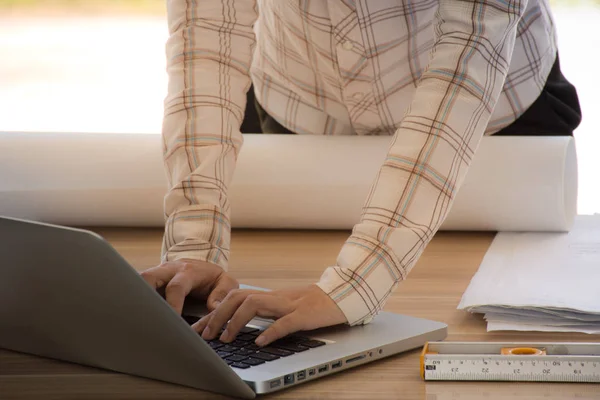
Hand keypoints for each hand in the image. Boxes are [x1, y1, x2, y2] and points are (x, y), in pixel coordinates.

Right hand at [140, 259, 238, 313]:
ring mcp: (157, 274)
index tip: (172, 321)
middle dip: (143, 296)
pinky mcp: (150, 281)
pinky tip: (133, 316)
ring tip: (135, 320)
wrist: (202, 266)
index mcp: (188, 272)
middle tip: (144, 319)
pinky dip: (134, 300)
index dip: (172, 304)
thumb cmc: (213, 278)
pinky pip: (137, 288)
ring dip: (135, 298)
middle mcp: (168, 270)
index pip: (176, 287)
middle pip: (148, 277)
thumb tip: (213, 308)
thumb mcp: (225, 282)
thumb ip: (222, 293)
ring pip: (138, 281)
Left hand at [193, 284, 346, 346]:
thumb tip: (236, 326)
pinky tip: (260, 342)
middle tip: (205, 336)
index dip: (213, 314)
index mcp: (268, 297)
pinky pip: (285, 322)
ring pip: (255, 304)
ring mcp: (289, 305)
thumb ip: (262, 313)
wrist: (342, 296)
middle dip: (217, 315)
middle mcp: (274, 298)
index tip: (196, 330)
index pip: (233, 299)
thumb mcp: (282, 309)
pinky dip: (271, 331)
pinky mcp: (305, 315)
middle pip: (238, 297)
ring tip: (226, 338)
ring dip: (236, 321)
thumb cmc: (311, 305)